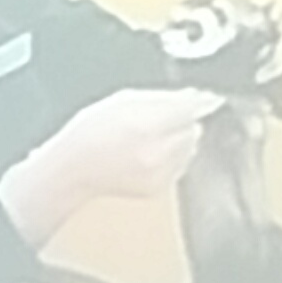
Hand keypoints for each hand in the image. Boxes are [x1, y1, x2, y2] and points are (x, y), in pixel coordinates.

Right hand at [57, 84, 211, 202]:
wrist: (74, 169)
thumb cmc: (92, 132)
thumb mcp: (124, 100)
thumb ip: (163, 98)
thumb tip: (196, 96)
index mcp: (147, 125)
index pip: (192, 110)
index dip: (201, 101)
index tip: (206, 97)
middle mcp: (156, 152)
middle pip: (194, 129)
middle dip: (185, 121)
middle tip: (163, 118)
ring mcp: (158, 173)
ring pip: (190, 148)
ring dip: (180, 139)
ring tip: (152, 136)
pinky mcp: (158, 187)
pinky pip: (180, 165)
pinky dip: (172, 156)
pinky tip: (149, 152)